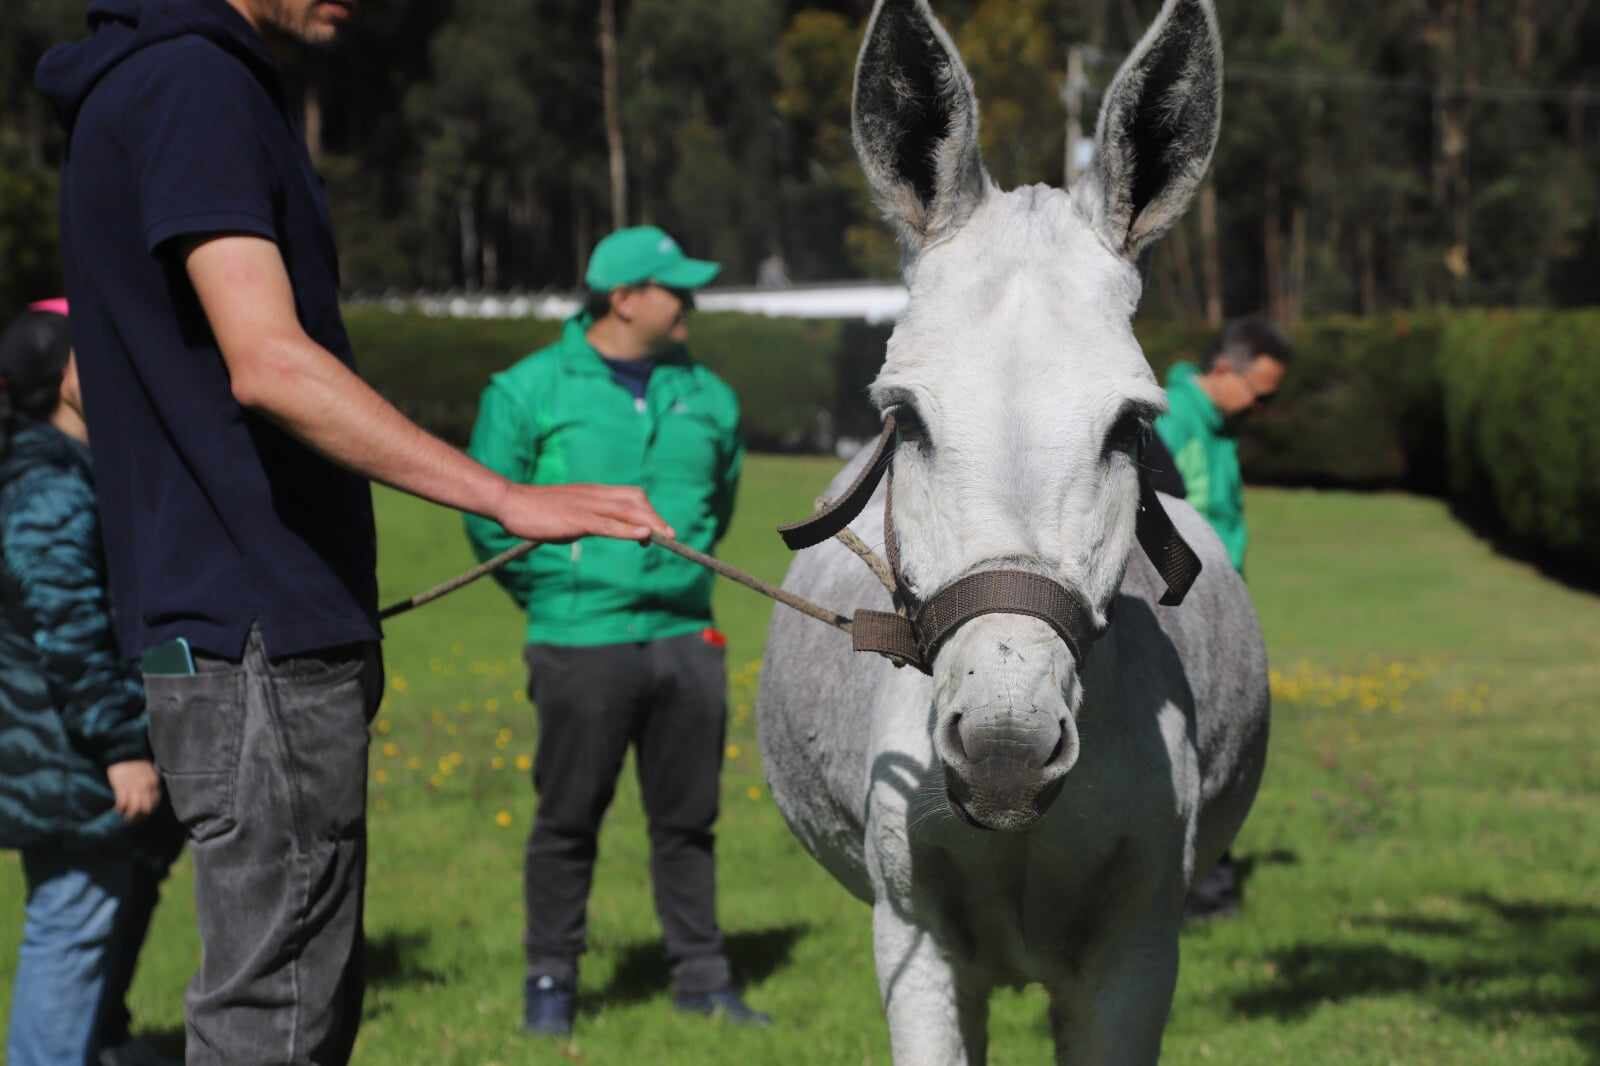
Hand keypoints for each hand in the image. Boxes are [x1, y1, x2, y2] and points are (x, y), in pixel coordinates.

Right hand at [106, 760, 161, 823]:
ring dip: (130, 816)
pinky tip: (117, 810)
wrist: (124, 752)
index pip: (155, 802)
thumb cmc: (135, 762)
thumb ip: (150, 783)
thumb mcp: (148, 772)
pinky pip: (122, 803)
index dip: (149, 811)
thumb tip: (149, 796)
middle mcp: (146, 786)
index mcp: (154, 782)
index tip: (143, 815)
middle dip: (140, 817)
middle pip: (146, 808)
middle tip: (133, 820)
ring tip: (125, 818)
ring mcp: (134, 787)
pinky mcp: (121, 786)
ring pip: (135, 809)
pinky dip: (120, 809)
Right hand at [496, 483, 673, 544]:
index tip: (659, 526)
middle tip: (671, 536)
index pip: (631, 495)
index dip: (648, 509)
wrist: (512, 502)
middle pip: (635, 501)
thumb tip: (604, 528)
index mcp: (594, 493)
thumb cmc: (537, 510)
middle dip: (655, 517)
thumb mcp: (570, 512)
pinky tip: (644, 535)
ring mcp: (587, 507)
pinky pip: (608, 524)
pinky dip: (628, 529)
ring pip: (627, 511)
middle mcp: (595, 495)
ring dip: (650, 523)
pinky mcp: (578, 520)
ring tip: (668, 536)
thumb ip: (589, 518)